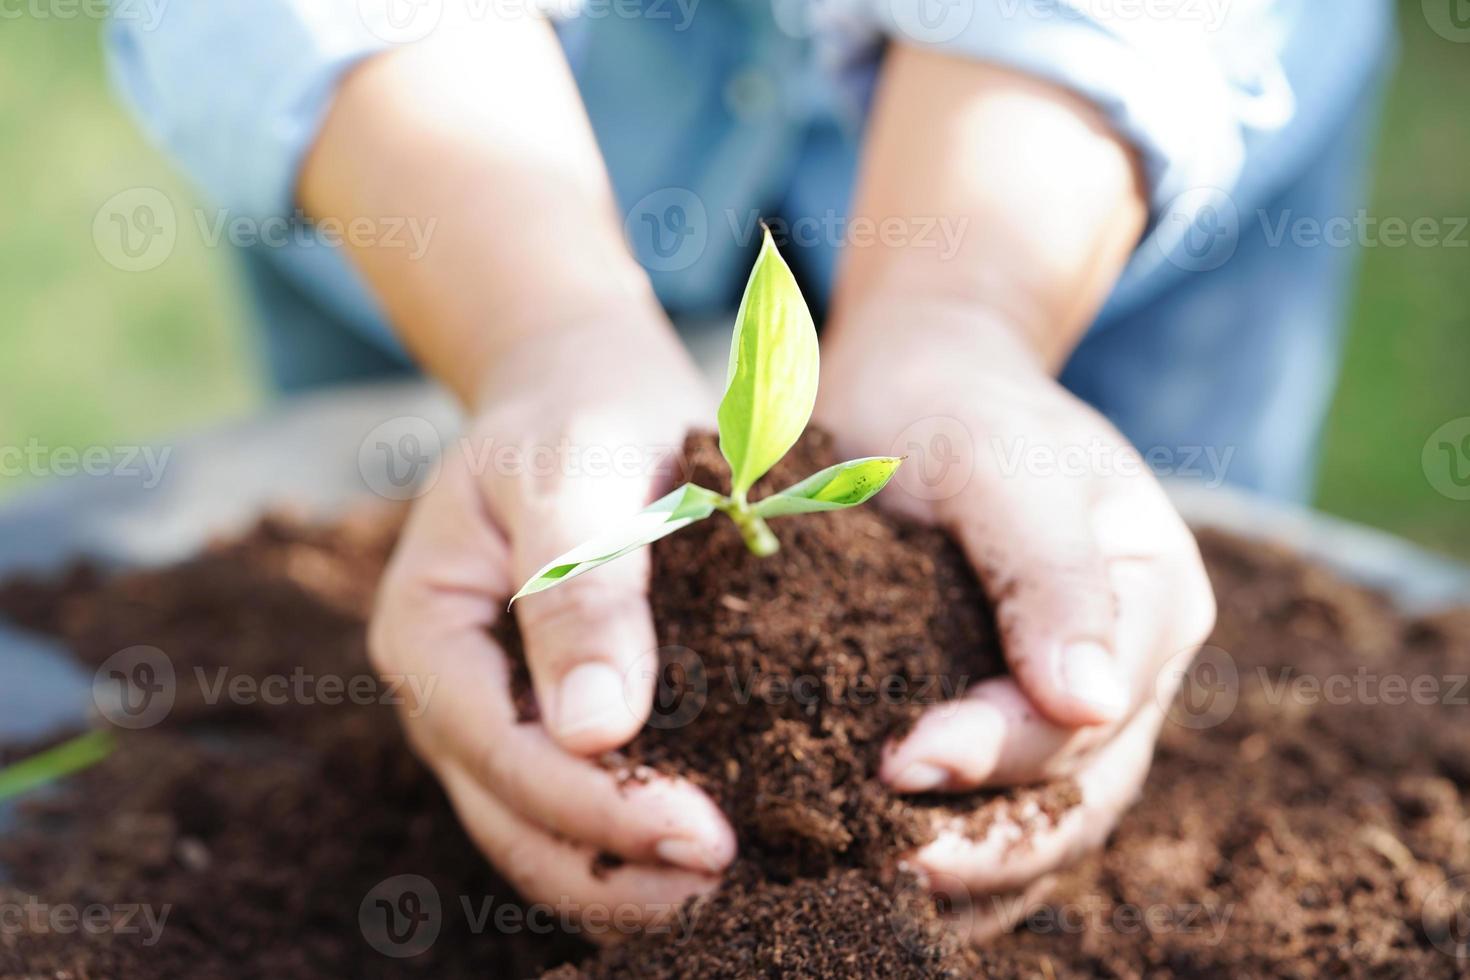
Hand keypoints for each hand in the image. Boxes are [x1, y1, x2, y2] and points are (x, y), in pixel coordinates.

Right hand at [368, 316, 735, 938]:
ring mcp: (491, 712)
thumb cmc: (578, 417)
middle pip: (513, 819)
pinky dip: (637, 834)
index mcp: (425, 632)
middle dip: (616, 869)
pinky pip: (580, 801)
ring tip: (732, 894)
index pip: (502, 754)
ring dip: (628, 875)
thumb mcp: (574, 475)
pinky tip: (714, 851)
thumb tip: (596, 734)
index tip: (705, 836)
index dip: (599, 808)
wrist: (584, 394)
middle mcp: (447, 692)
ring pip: (542, 832)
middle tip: (730, 887)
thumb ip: (579, 591)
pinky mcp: (546, 716)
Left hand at [816, 304, 1216, 943]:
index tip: (894, 767)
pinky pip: (994, 796)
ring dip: (964, 862)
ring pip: (1039, 816)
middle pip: (1073, 793)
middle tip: (877, 865)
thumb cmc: (958, 404)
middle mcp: (1128, 665)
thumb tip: (1093, 704)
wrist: (924, 378)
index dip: (993, 754)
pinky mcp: (1008, 704)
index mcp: (1152, 599)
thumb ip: (1050, 572)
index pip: (1082, 715)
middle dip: (979, 841)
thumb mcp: (1002, 460)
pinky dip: (943, 834)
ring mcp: (1073, 695)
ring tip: (868, 888)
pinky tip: (873, 862)